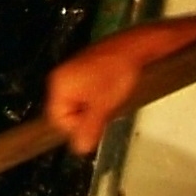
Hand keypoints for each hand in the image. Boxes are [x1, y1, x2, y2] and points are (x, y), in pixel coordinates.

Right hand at [41, 30, 150, 154]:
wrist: (137, 46)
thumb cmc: (119, 71)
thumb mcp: (104, 106)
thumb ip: (90, 128)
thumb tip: (80, 148)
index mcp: (60, 84)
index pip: (58, 120)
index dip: (77, 127)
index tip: (96, 126)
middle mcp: (62, 77)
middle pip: (67, 113)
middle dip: (86, 118)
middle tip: (105, 113)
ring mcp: (74, 72)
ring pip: (79, 105)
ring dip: (93, 109)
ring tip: (110, 101)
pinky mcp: (86, 71)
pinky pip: (86, 94)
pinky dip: (97, 99)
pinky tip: (112, 93)